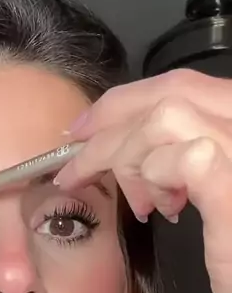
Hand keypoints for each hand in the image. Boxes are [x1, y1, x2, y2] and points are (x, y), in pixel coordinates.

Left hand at [55, 69, 231, 292]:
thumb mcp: (224, 204)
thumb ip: (195, 169)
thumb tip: (148, 158)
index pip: (188, 85)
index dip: (131, 101)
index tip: (89, 128)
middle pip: (175, 91)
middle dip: (113, 119)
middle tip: (75, 154)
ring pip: (168, 118)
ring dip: (125, 154)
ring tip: (126, 199)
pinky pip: (180, 157)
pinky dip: (152, 176)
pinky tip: (152, 207)